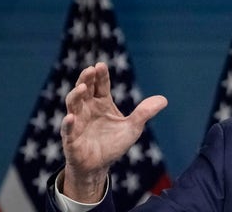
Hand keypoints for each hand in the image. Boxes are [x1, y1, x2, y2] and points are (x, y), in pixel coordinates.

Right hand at [60, 62, 166, 201]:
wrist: (99, 166)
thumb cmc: (114, 143)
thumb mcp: (133, 127)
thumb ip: (144, 113)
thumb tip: (164, 100)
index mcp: (102, 103)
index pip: (100, 85)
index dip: (100, 75)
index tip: (101, 65)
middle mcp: (87, 109)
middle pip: (85, 90)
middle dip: (86, 79)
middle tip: (90, 70)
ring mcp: (77, 122)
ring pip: (73, 105)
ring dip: (76, 95)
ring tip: (83, 88)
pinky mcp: (71, 138)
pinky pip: (68, 129)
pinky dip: (69, 123)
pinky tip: (71, 117)